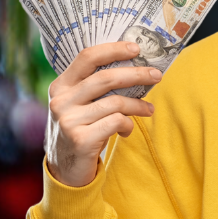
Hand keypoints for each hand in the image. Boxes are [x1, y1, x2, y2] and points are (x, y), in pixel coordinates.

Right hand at [45, 42, 162, 187]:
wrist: (65, 170)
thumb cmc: (81, 129)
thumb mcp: (81, 105)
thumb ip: (97, 88)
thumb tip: (137, 66)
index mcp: (61, 86)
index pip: (87, 58)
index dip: (113, 50)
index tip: (136, 49)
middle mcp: (60, 100)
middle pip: (105, 78)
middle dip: (137, 74)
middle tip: (157, 76)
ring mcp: (68, 120)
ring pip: (115, 102)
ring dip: (138, 105)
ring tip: (148, 110)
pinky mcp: (80, 139)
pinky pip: (116, 122)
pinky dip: (128, 124)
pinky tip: (127, 130)